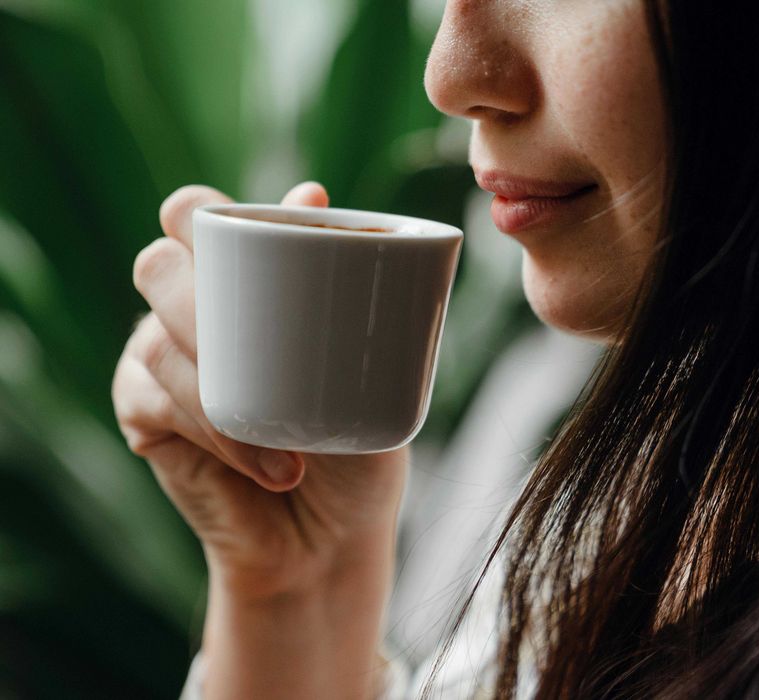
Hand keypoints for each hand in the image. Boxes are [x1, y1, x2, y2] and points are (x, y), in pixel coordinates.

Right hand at [112, 183, 407, 599]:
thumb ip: (339, 285)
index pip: (193, 215)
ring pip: (158, 338)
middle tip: (259, 337)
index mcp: (241, 280)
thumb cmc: (355, 440)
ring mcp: (159, 360)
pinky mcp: (143, 416)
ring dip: (226, 388)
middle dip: (199, 292)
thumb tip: (308, 193)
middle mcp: (190, 310)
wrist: (332, 535)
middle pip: (158, 264)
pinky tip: (268, 466)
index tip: (263, 233)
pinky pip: (155, 400)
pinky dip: (216, 432)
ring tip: (295, 442)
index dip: (199, 212)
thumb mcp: (367, 364)